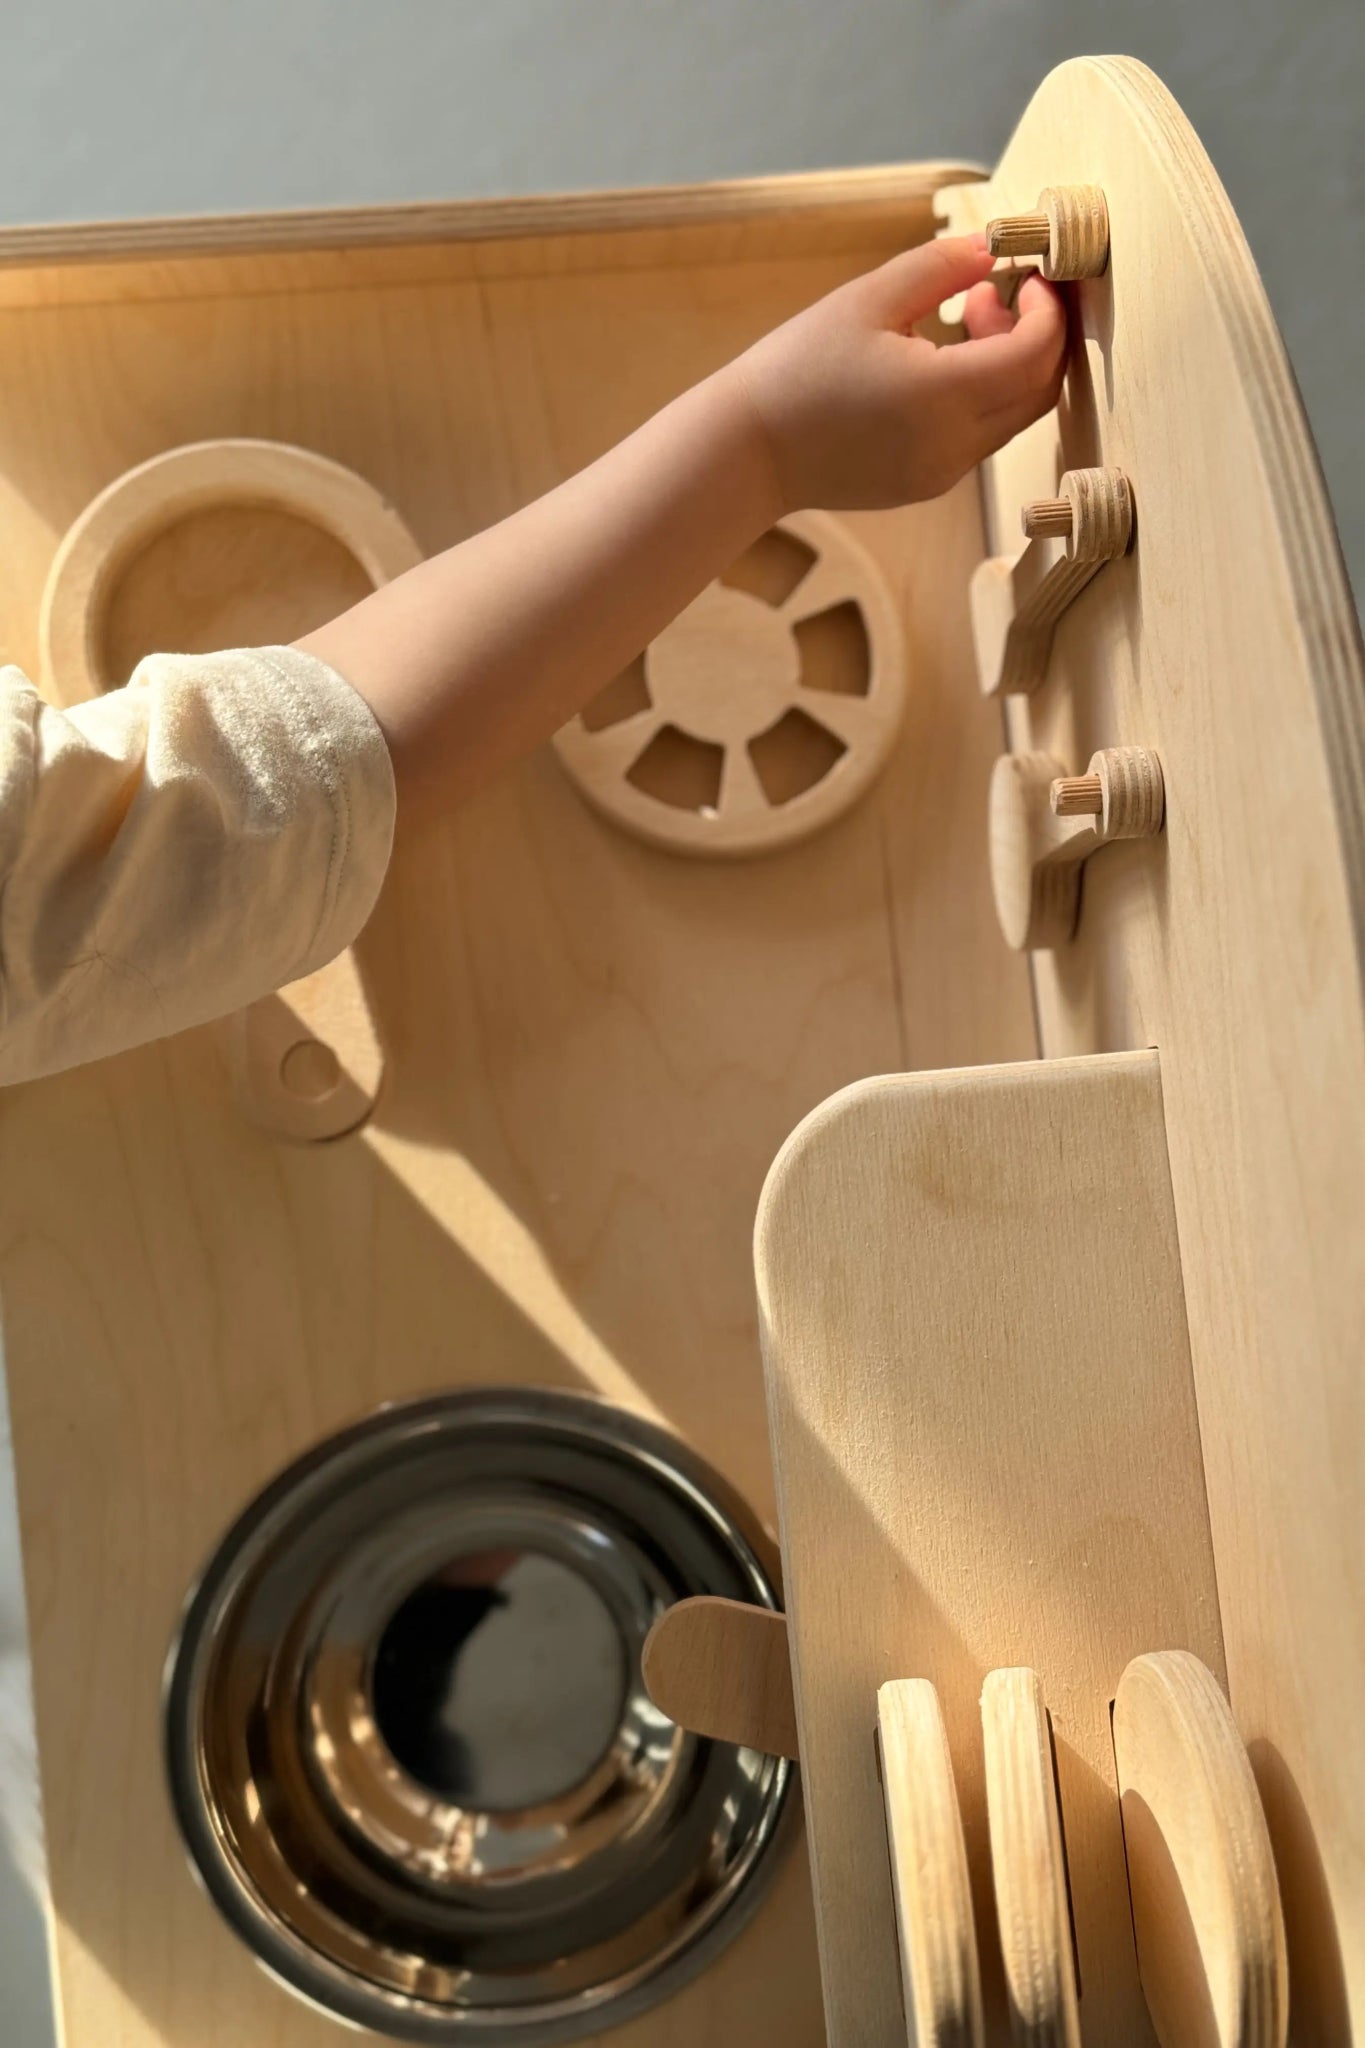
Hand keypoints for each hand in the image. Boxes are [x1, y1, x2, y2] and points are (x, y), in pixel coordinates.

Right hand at [729, 234, 1065, 514]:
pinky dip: (982, 395)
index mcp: (941, 396)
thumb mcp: (867, 299)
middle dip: (1036, 335)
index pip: (1036, 354)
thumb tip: (994, 247)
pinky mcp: (928, 484)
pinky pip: (980, 436)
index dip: (1049, 310)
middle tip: (996, 293)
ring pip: (1013, 416)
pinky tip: (938, 365)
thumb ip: (941, 266)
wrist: (748, 452)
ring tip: (961, 321)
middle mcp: (953, 444)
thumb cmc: (796, 370)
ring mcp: (943, 473)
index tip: (1032, 275)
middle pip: (1038, 391)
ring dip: (1008, 365)